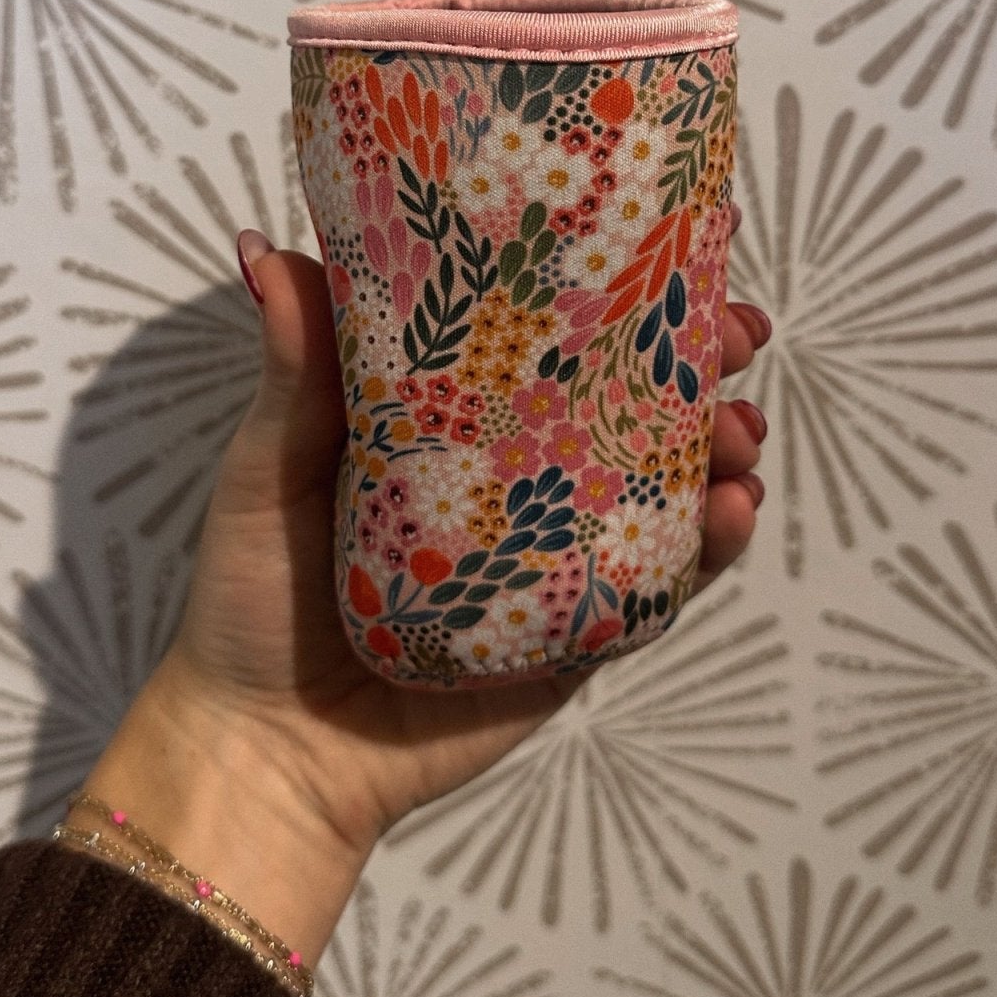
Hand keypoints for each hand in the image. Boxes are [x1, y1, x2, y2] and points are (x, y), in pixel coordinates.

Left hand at [80, 213, 769, 966]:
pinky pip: (660, 585)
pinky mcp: (578, 632)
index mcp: (456, 422)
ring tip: (743, 431)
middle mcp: (519, 480)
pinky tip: (729, 510)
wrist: (267, 752)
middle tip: (738, 334)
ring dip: (724, 449)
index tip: (675, 245)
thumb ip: (291, 368)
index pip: (553, 339)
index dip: (619, 292)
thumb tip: (258, 248)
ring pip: (667, 488)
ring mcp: (556, 556)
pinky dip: (709, 547)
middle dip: (702, 364)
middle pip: (633, 405)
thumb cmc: (254, 596)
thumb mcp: (268, 465)